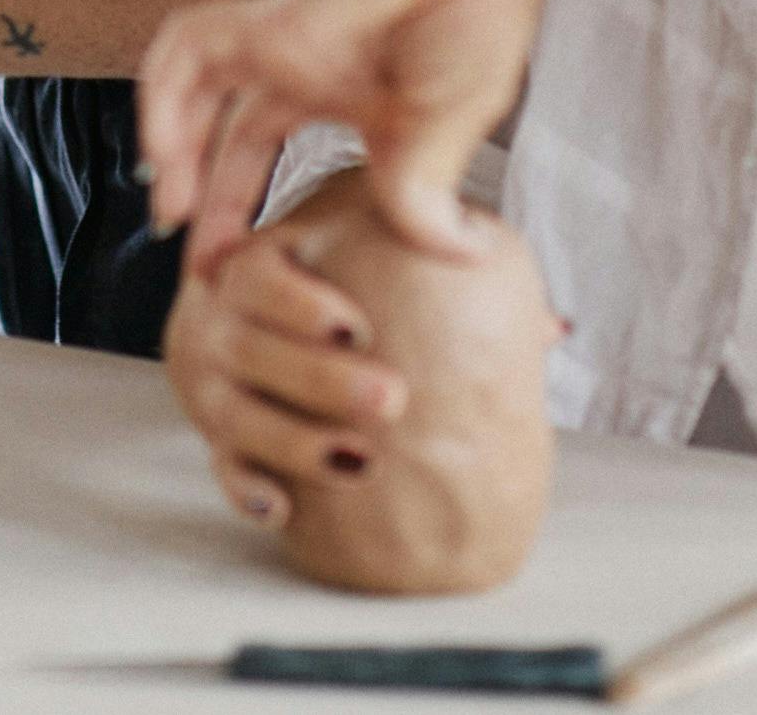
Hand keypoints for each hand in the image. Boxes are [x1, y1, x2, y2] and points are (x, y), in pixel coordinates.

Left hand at [138, 0, 550, 275]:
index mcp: (359, 98)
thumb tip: (457, 259)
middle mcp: (314, 72)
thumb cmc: (481, 13)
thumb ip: (424, 196)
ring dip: (172, 153)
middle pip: (237, 139)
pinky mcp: (269, 20)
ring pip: (199, 93)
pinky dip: (161, 100)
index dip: (269, 217)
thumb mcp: (447, 132)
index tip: (258, 279)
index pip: (293, 162)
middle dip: (213, 202)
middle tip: (203, 275)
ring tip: (170, 219)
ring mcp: (287, 44)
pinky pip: (186, 53)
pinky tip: (161, 154)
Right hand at [165, 214, 405, 531]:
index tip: (358, 328)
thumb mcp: (370, 248)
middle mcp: (217, 323)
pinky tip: (285, 507)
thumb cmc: (343, 285)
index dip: (296, 300)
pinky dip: (249, 489)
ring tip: (363, 460)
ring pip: (232, 416)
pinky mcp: (219, 442)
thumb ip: (428, 257)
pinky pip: (223, 469)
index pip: (252, 272)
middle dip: (316, 378)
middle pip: (245, 347)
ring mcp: (212, 386)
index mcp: (248, 267)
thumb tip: (544, 322)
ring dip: (294, 440)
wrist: (277, 328)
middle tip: (390, 399)